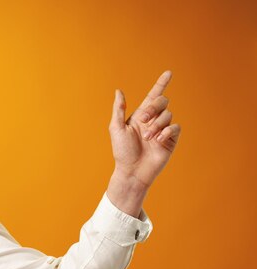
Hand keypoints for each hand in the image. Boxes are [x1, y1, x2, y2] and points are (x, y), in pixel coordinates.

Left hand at [109, 70, 181, 188]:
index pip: (153, 96)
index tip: (169, 73)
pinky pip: (176, 127)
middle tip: (143, 120)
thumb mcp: (116, 128)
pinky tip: (158, 141)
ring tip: (147, 139)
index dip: (161, 84)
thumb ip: (119, 109)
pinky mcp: (171, 140)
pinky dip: (167, 131)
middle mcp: (153, 120)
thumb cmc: (122, 152)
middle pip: (162, 101)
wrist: (132, 171)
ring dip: (156, 125)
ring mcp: (163, 129)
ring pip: (168, 115)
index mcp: (140, 115)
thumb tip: (119, 91)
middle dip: (153, 108)